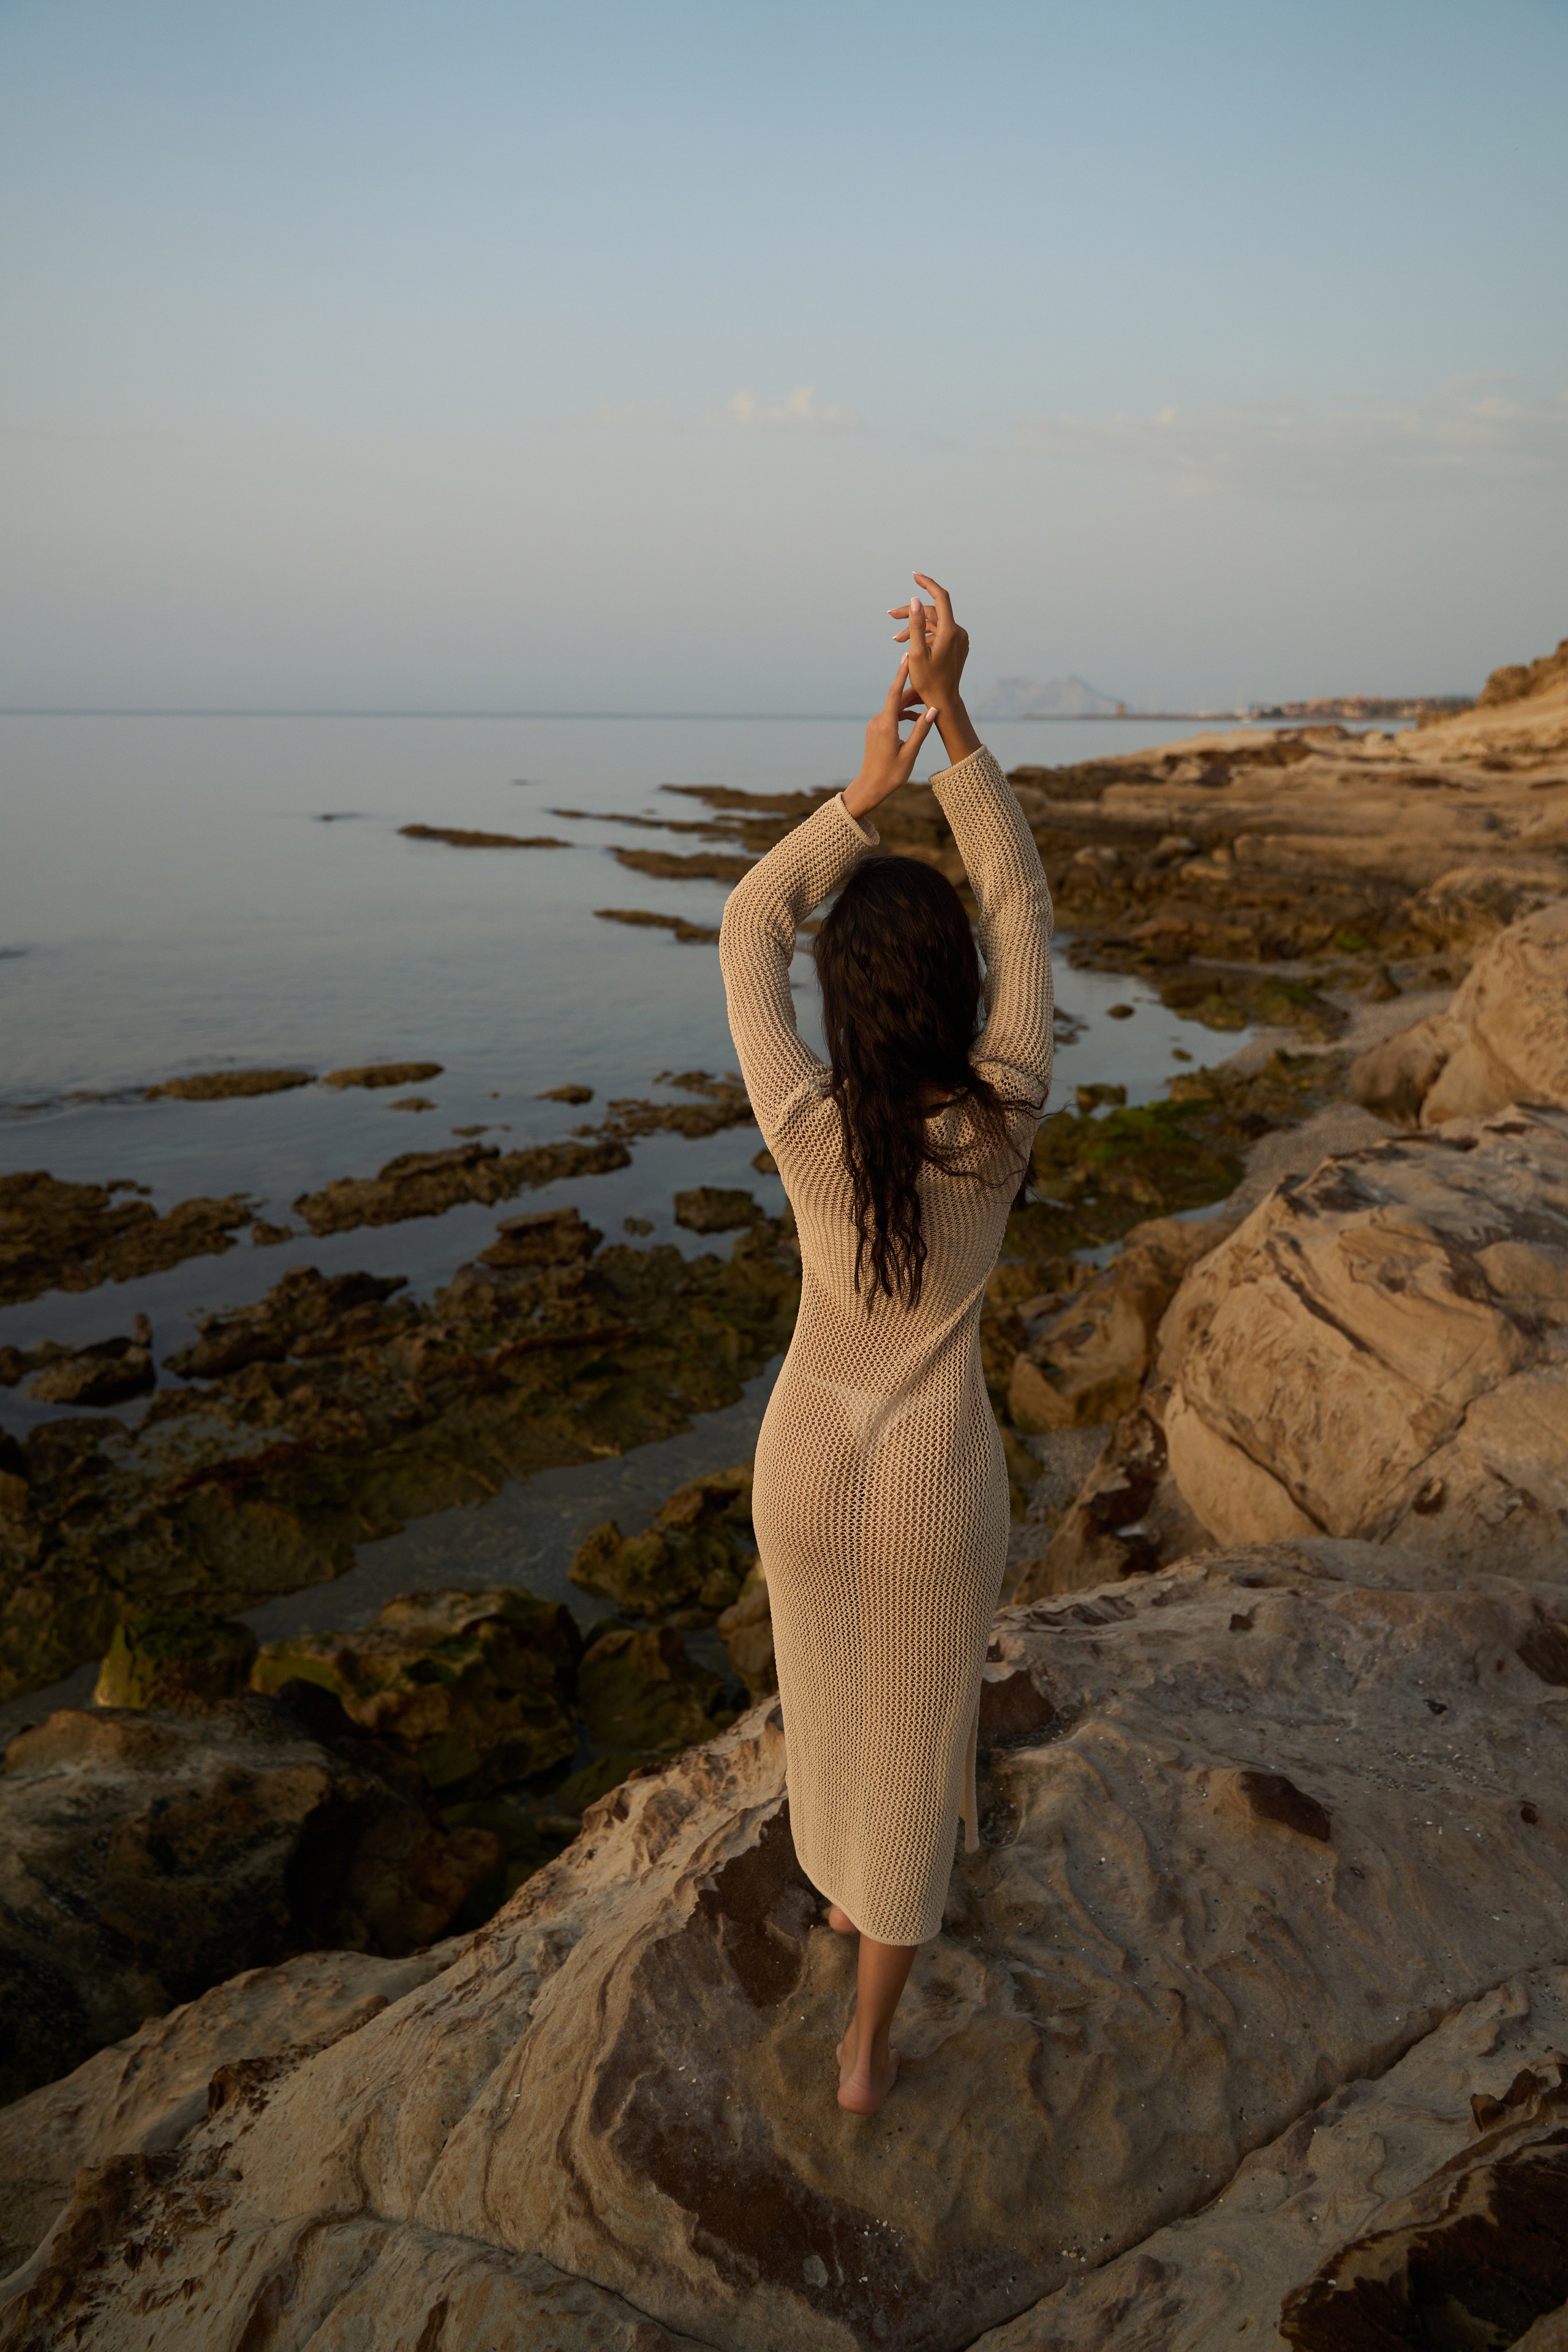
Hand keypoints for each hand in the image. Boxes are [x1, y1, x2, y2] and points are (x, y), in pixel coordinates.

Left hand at [842, 660, 939, 819]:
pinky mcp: (876, 730)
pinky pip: (891, 715)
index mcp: (886, 725)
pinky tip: (917, 718)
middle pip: (897, 699)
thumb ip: (921, 730)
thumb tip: (933, 710)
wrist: (870, 786)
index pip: (895, 693)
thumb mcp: (910, 753)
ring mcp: (876, 725)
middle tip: (931, 684)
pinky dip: (904, 714)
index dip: (901, 674)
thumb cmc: (891, 774)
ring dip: (911, 704)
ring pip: (895, 707)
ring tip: (928, 702)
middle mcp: (878, 721)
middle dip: (914, 691)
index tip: (907, 657)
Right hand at [890, 574, 979, 763]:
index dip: (927, 584)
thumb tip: (916, 600)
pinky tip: (909, 644)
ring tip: (895, 638)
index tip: (914, 576)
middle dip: (911, 613)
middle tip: (890, 615)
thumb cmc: (928, 682)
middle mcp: (958, 632)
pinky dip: (924, 635)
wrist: (944, 701)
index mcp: (950, 632)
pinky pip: (939, 633)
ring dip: (914, 627)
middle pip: (932, 613)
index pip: (940, 597)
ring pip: (934, 624)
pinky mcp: (957, 645)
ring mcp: (959, 639)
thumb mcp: (916, 653)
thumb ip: (916, 625)